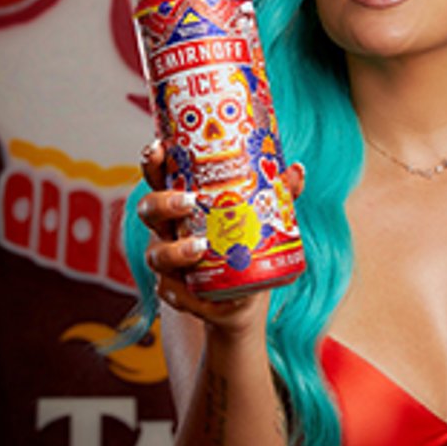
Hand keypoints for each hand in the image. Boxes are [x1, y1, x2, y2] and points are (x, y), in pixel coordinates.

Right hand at [135, 139, 304, 330]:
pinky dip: (183, 293)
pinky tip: (196, 294)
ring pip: (156, 254)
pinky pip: (169, 292)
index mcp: (183, 201)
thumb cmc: (244, 242)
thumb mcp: (262, 215)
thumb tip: (297, 170)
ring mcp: (168, 261)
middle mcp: (168, 228)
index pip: (160, 176)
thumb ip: (278, 192)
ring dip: (174, 250)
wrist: (241, 297)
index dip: (153, 161)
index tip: (159, 149)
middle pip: (149, 210)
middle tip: (189, 201)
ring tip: (201, 247)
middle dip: (163, 203)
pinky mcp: (176, 291)